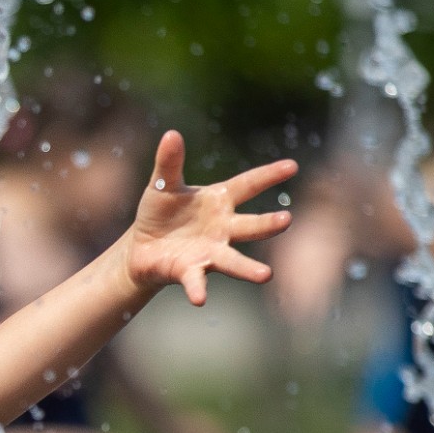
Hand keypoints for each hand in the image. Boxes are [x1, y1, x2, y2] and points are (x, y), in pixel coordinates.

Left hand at [127, 131, 296, 306]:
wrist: (141, 248)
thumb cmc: (159, 213)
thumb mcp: (162, 185)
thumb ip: (169, 163)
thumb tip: (171, 133)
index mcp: (219, 202)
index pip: (248, 185)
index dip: (268, 175)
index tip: (292, 166)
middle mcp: (222, 229)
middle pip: (249, 226)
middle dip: (268, 224)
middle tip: (287, 220)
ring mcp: (209, 252)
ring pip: (233, 260)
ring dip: (248, 268)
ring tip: (266, 275)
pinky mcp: (190, 271)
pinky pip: (196, 280)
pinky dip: (198, 288)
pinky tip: (200, 299)